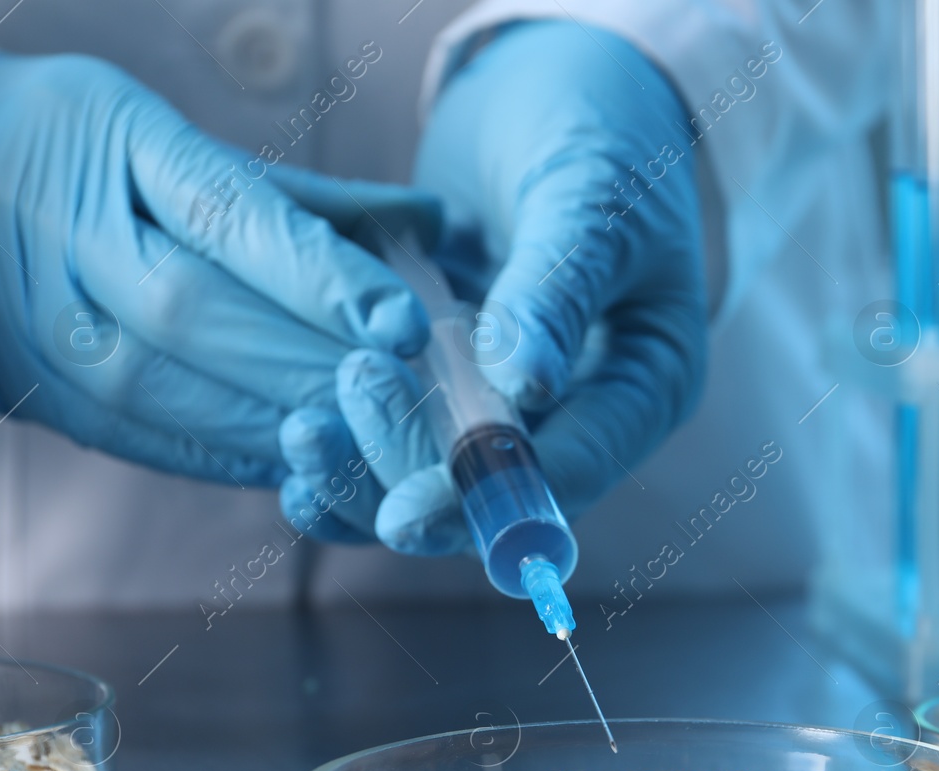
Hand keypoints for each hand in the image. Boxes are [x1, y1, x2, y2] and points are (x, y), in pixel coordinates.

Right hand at [0, 50, 436, 484]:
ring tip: (360, 436)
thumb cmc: (68, 146)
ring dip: (273, 419)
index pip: (229, 214)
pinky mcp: (27, 390)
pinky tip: (291, 461)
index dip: (320, 275)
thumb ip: (296, 196)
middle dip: (310, 361)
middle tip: (399, 395)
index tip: (401, 320)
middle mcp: (66, 235)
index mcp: (113, 141)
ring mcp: (36, 321)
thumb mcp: (167, 134)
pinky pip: (136, 437)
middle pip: (200, 311)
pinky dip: (222, 455)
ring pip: (165, 388)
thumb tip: (430, 224)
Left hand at [279, 21, 706, 549]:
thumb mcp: (591, 197)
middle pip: (495, 485)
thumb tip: (526, 383)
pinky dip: (351, 438)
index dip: (490, 497)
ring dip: (366, 469)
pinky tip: (292, 441)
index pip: (574, 466)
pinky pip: (400, 427)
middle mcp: (582, 409)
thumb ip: (555, 287)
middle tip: (332, 413)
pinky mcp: (449, 375)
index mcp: (646, 383)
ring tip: (298, 437)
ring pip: (437, 470)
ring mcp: (510, 397)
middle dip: (408, 471)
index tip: (408, 513)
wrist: (556, 89)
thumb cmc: (601, 129)